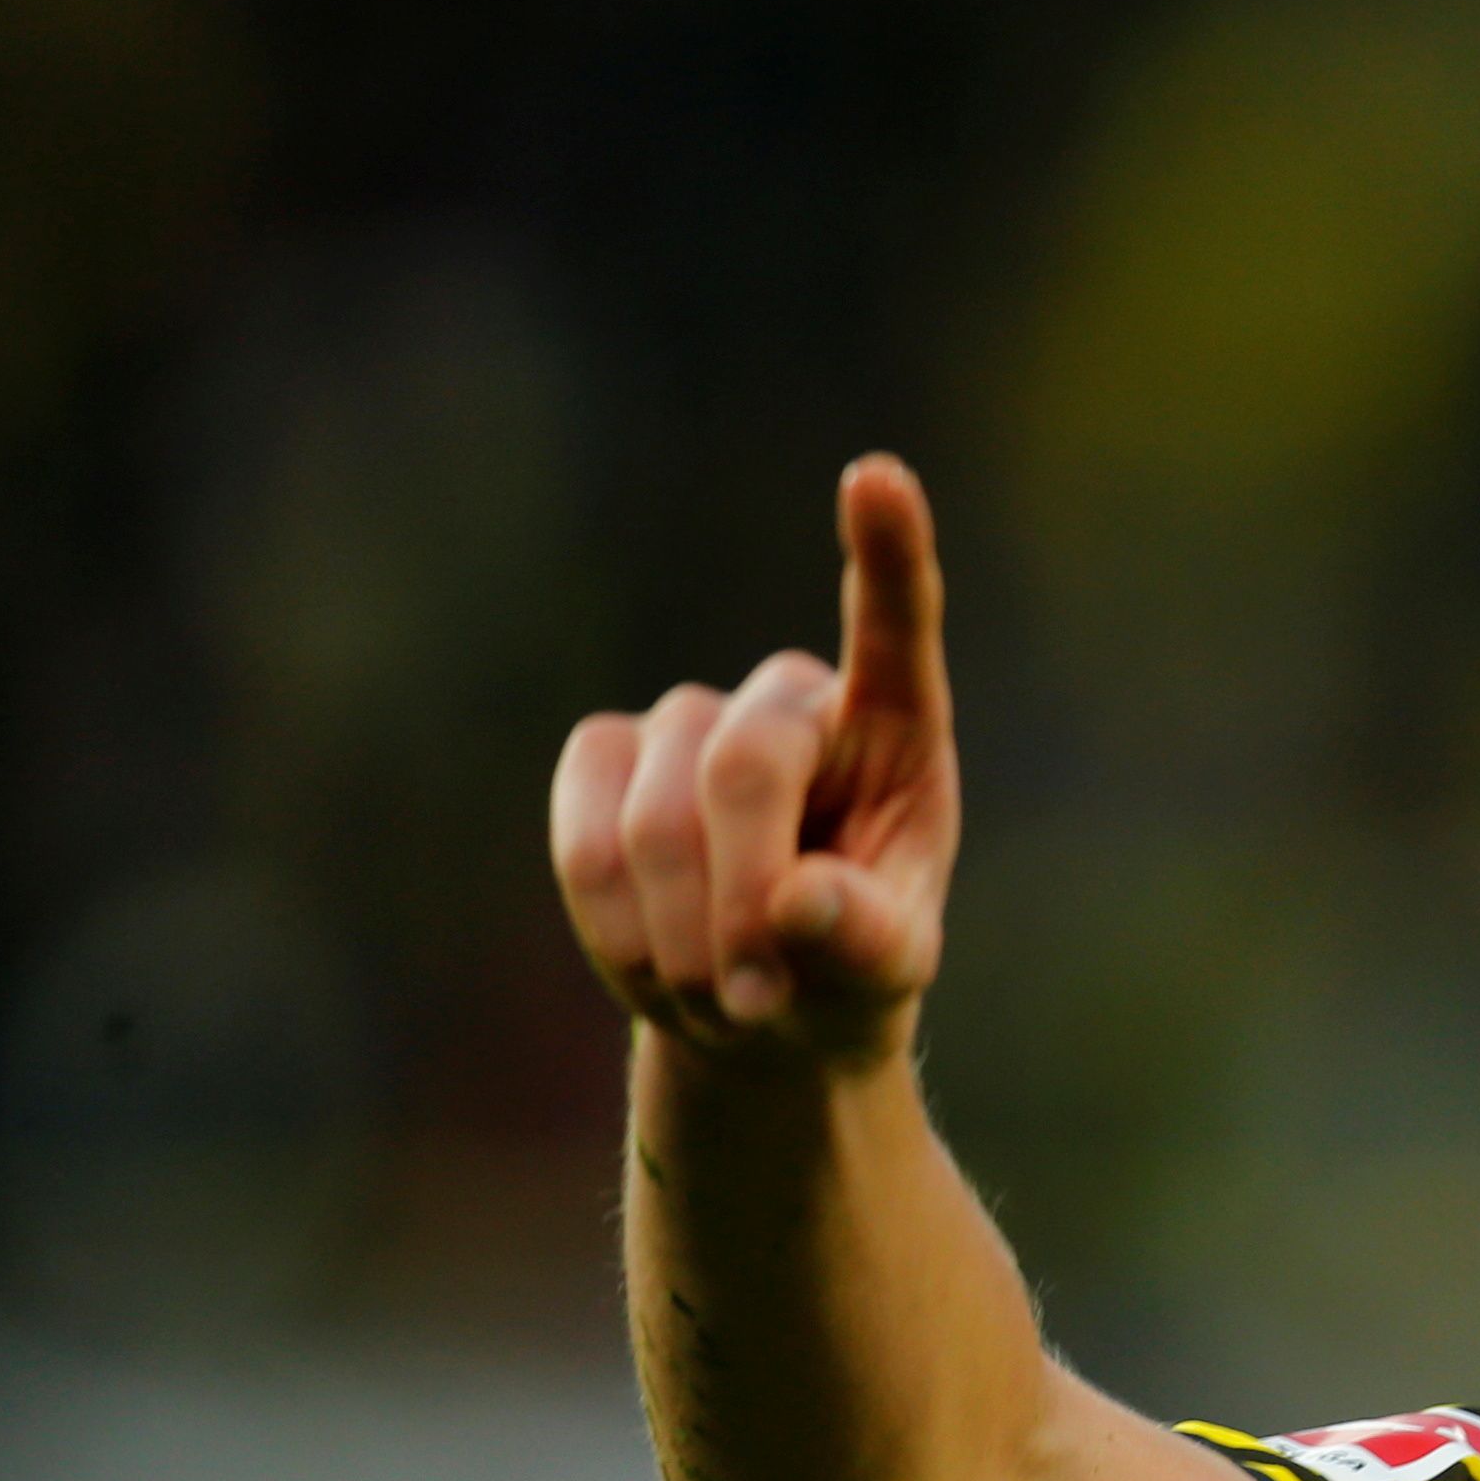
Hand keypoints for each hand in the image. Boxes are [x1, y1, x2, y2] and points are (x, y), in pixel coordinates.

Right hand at [550, 455, 960, 1063]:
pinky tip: (658, 962)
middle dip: (742, 897)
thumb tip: (797, 902)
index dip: (885, 553)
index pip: (893, 627)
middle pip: (744, 764)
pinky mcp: (604, 759)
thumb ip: (865, 939)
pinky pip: (585, 836)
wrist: (760, 1004)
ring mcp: (689, 721)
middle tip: (762, 999)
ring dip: (684, 935)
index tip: (877, 476)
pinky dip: (618, 923)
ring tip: (729, 995)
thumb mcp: (887, 971)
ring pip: (656, 814)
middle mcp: (790, 702)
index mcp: (894, 729)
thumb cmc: (849, 966)